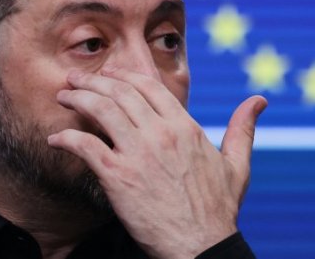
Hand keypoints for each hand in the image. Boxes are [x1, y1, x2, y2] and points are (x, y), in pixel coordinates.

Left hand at [47, 66, 266, 258]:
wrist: (201, 246)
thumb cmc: (218, 210)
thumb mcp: (237, 165)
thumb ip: (243, 129)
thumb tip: (259, 101)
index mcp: (185, 127)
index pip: (148, 86)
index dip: (123, 75)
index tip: (107, 74)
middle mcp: (161, 133)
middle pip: (120, 92)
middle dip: (94, 80)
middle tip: (74, 78)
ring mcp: (138, 154)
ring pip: (101, 110)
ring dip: (78, 98)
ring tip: (63, 96)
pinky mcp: (119, 178)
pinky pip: (86, 147)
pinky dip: (67, 138)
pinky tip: (56, 138)